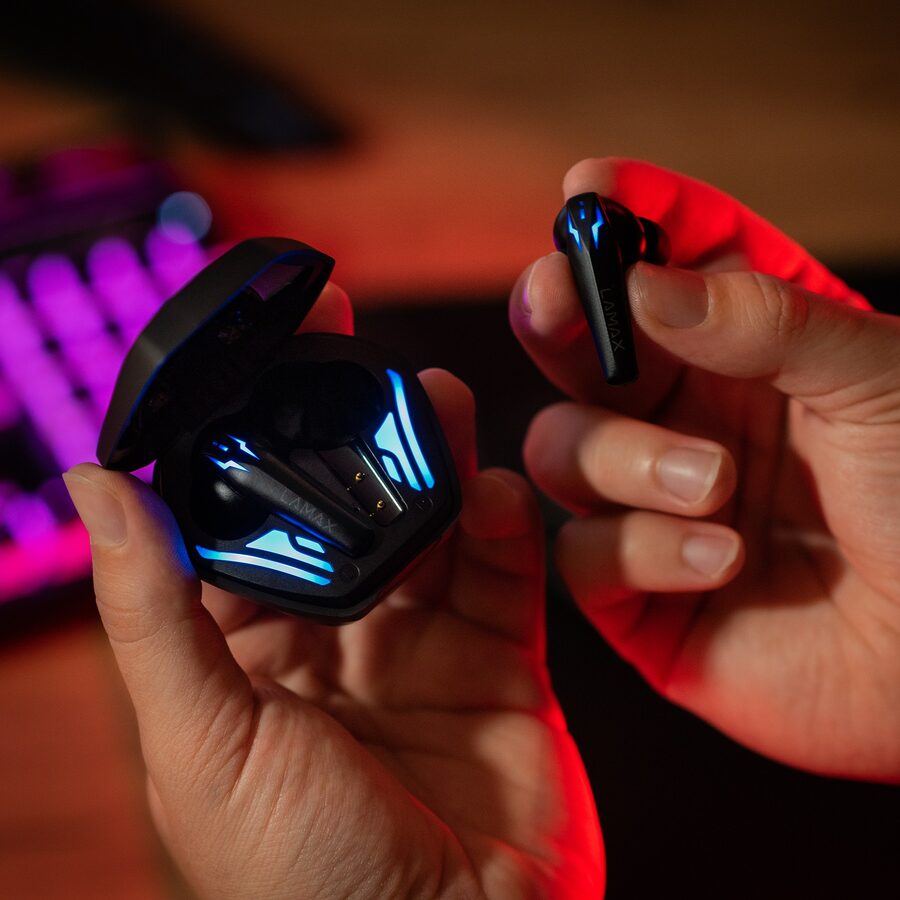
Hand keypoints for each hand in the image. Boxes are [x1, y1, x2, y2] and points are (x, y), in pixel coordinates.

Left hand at [64, 283, 602, 898]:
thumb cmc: (303, 888)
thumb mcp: (202, 742)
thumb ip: (154, 611)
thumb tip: (96, 484)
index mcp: (246, 652)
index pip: (239, 519)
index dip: (241, 438)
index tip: (253, 359)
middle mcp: (334, 638)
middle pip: (341, 507)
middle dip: (345, 429)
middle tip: (351, 349)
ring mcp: (421, 646)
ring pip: (428, 525)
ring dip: (432, 458)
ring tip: (435, 397)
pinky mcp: (499, 664)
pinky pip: (505, 577)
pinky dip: (505, 528)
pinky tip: (497, 492)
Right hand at [510, 157, 899, 781]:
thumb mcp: (879, 382)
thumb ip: (762, 320)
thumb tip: (643, 285)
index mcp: (746, 356)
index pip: (668, 270)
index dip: (621, 225)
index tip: (587, 191)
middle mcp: (686, 422)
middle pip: (581, 354)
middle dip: (559, 319)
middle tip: (555, 299)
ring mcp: (654, 508)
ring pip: (562, 451)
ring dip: (623, 459)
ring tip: (715, 482)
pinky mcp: (638, 594)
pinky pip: (582, 555)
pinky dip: (639, 550)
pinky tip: (722, 559)